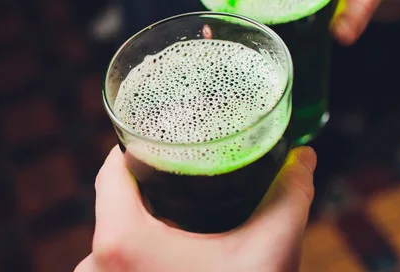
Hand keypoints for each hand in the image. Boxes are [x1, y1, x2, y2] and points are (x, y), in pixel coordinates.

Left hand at [75, 146, 316, 271]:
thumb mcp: (269, 253)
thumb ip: (288, 196)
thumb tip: (303, 156)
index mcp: (121, 242)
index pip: (110, 172)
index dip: (133, 150)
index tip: (156, 141)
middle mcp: (95, 268)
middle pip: (113, 204)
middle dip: (145, 189)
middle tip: (178, 175)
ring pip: (114, 239)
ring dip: (142, 225)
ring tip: (177, 217)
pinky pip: (113, 266)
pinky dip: (135, 254)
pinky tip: (168, 254)